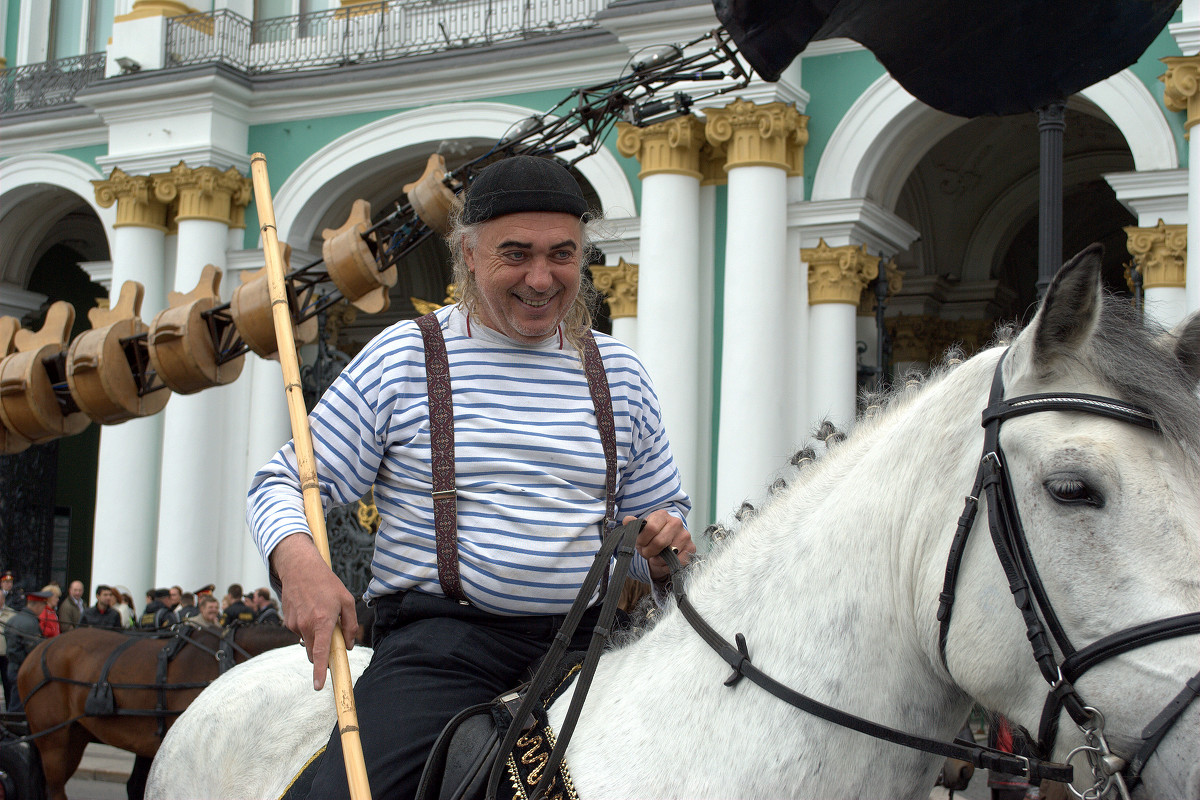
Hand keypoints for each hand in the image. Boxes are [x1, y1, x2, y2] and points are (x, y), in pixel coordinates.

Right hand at [269, 533, 358, 689]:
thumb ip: (350, 625)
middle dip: (322, 650)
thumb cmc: (326, 583)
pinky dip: (307, 626)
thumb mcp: (346, 600)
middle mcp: (305, 626)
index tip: (318, 686)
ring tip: (320, 611)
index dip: (319, 671)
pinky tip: (310, 609)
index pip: (320, 653)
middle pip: (314, 651)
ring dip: (316, 635)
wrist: (299, 568)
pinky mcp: (287, 621)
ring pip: (308, 641)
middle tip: (332, 633)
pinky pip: (300, 632)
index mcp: (322, 622)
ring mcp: (294, 624)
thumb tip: (348, 645)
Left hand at [628, 509, 693, 581]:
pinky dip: (667, 566)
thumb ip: (634, 526)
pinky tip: (664, 561)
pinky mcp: (691, 548)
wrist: (664, 548)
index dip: (642, 540)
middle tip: (646, 552)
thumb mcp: (641, 532)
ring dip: (657, 560)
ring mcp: (685, 535)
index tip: (640, 543)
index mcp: (662, 515)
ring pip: (668, 554)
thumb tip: (627, 520)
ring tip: (655, 556)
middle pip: (659, 542)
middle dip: (649, 551)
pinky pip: (677, 562)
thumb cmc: (651, 539)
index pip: (651, 528)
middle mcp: (676, 522)